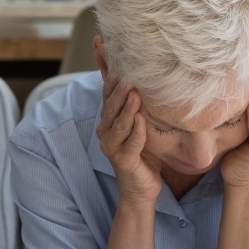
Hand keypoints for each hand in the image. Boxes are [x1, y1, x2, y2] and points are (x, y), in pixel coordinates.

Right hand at [96, 72, 162, 205]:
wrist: (142, 188)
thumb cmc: (142, 153)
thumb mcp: (140, 123)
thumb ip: (137, 103)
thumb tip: (140, 77)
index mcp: (108, 121)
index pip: (107, 94)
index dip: (111, 78)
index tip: (120, 60)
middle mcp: (105, 132)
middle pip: (110, 107)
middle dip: (119, 90)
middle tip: (129, 74)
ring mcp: (112, 147)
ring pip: (118, 124)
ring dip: (126, 108)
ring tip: (135, 92)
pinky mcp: (123, 161)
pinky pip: (130, 144)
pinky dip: (136, 132)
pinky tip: (142, 120)